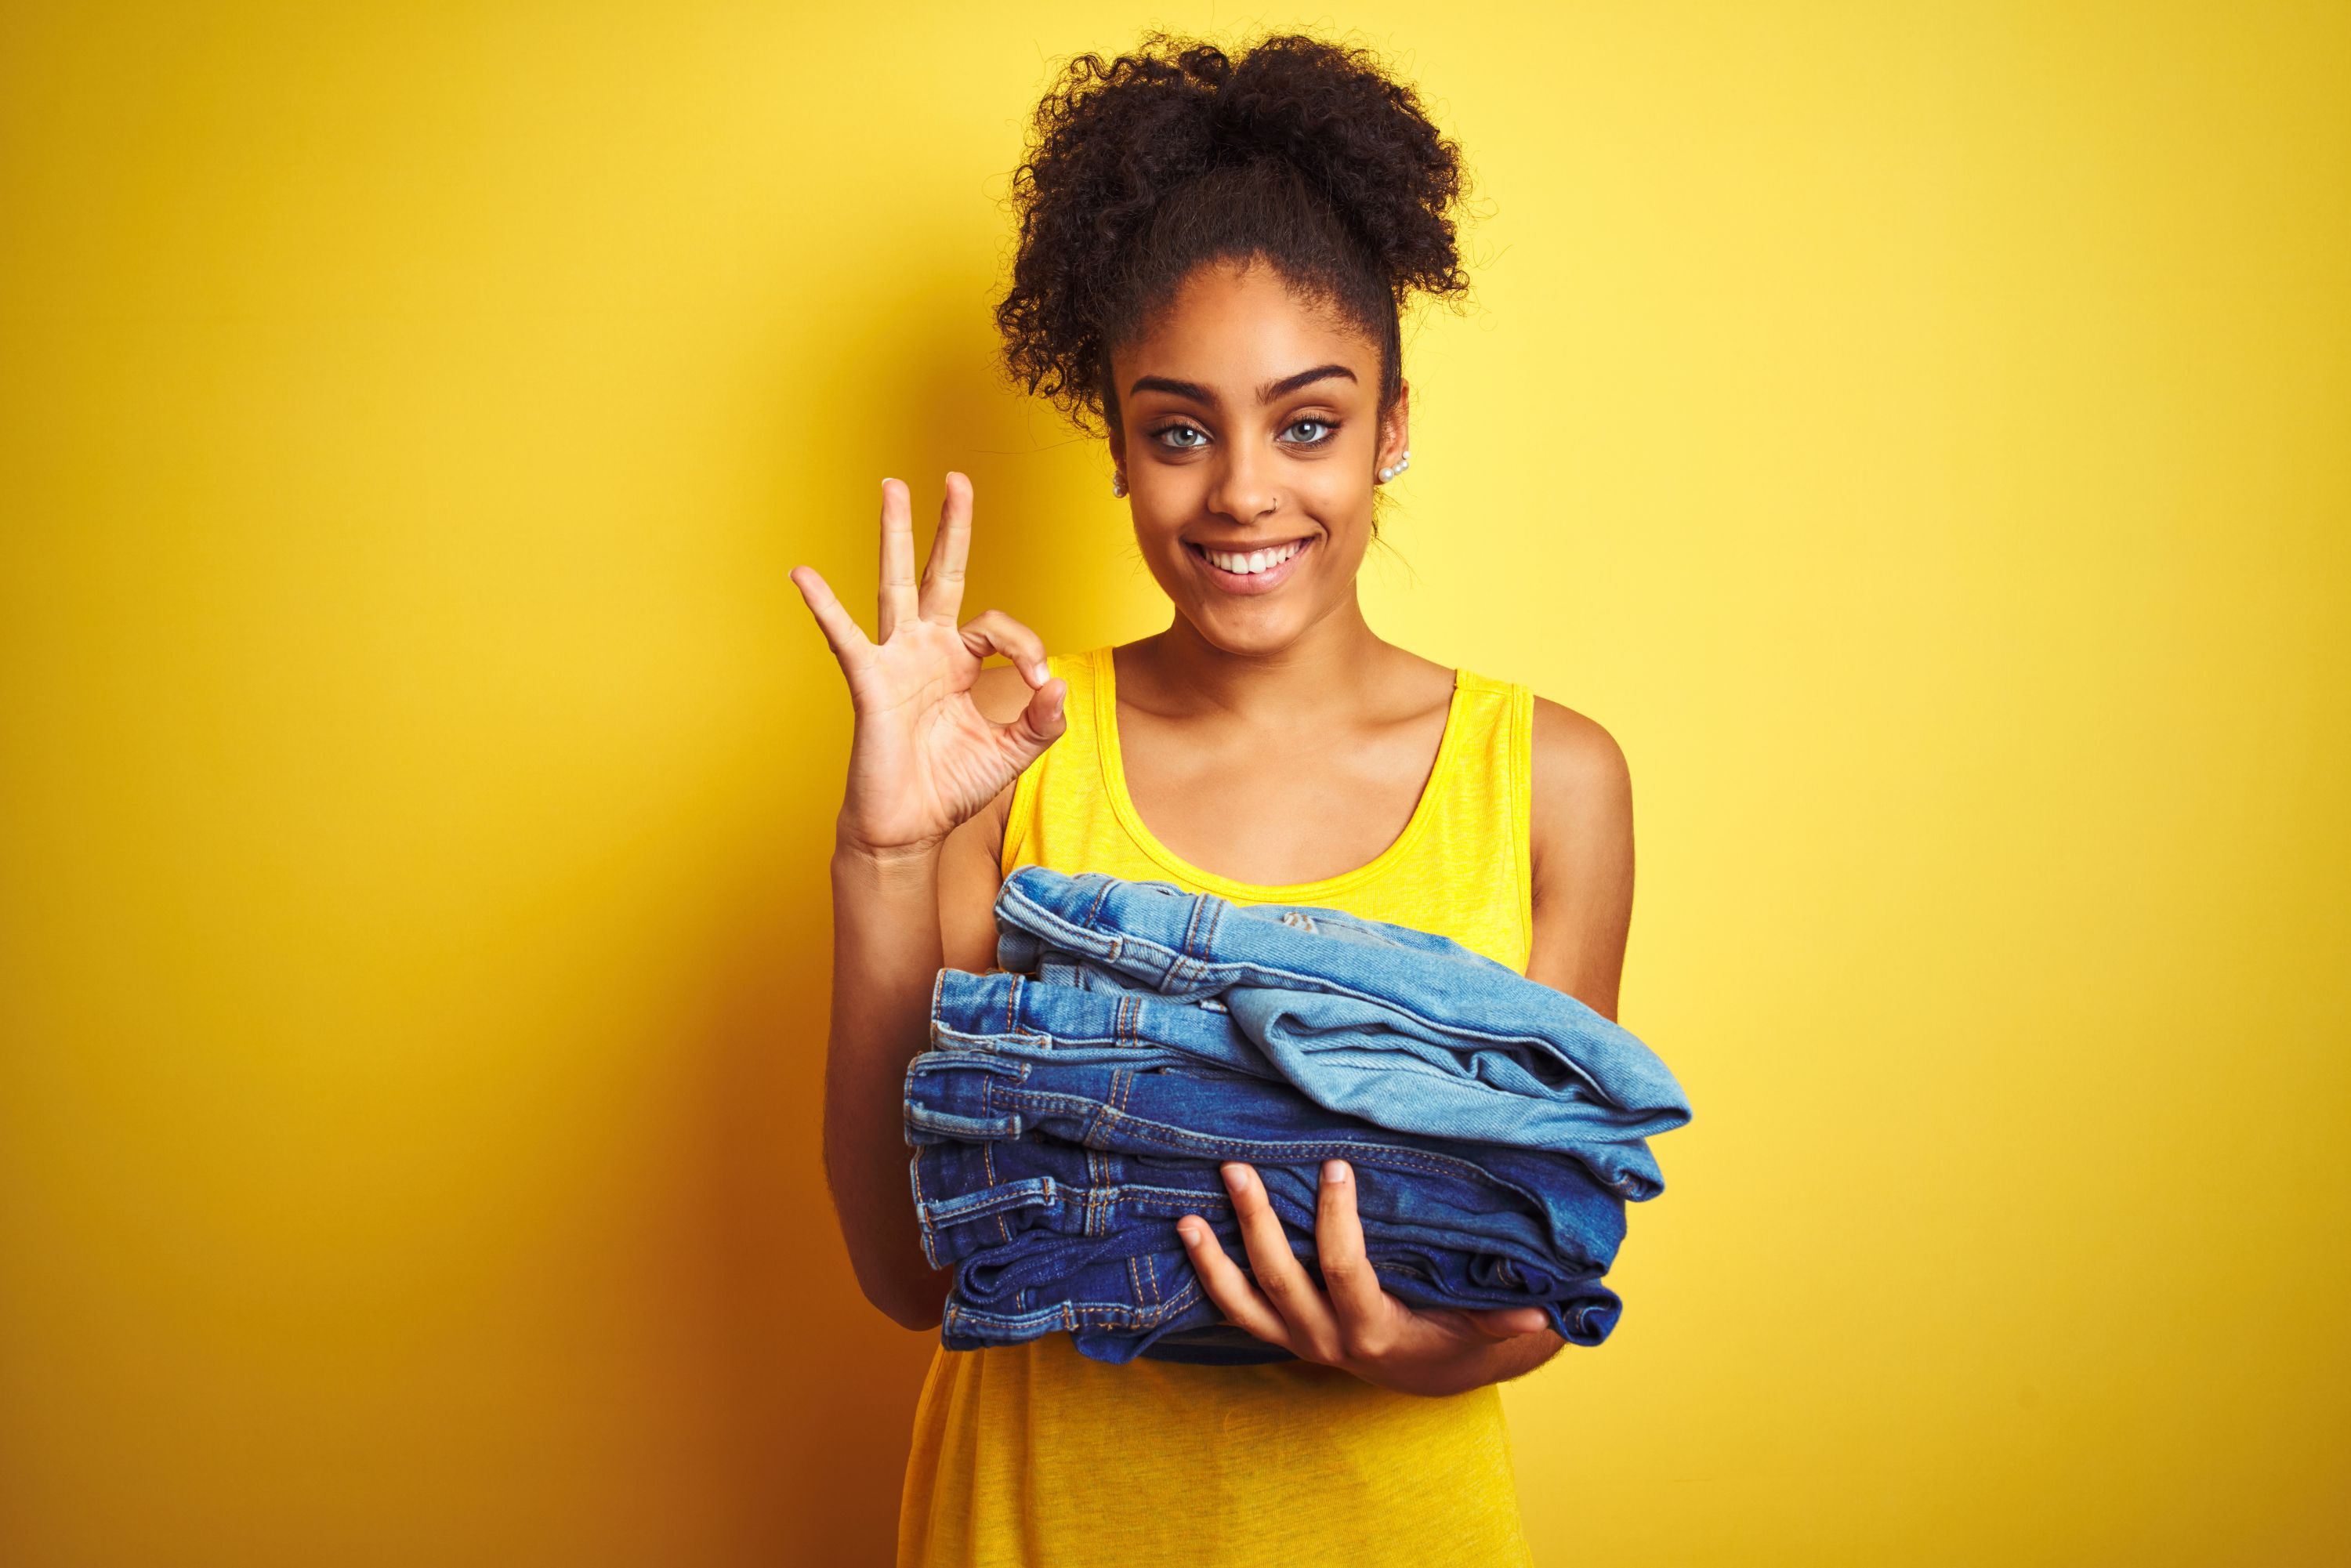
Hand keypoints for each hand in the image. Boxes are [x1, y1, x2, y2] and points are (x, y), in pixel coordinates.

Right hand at [791, 473, 1065, 856]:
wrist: (910, 829)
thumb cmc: (953, 786)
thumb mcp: (1013, 751)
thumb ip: (1042, 720)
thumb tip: (1056, 683)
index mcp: (960, 662)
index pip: (998, 627)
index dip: (1026, 648)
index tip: (1038, 684)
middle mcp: (927, 650)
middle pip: (940, 574)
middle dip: (950, 526)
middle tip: (956, 477)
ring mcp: (896, 661)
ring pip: (896, 585)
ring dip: (895, 535)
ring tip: (892, 487)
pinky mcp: (870, 682)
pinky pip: (845, 638)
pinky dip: (824, 606)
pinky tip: (803, 574)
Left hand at [1176, 1160, 1564, 1397]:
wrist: (1427, 1373)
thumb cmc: (1458, 1334)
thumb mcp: (1485, 1328)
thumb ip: (1506, 1321)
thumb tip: (1542, 1313)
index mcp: (1374, 1333)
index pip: (1344, 1271)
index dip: (1335, 1222)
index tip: (1335, 1166)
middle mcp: (1326, 1341)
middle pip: (1280, 1278)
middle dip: (1256, 1222)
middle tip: (1237, 1167)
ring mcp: (1297, 1340)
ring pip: (1244, 1302)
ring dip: (1213, 1258)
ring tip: (1186, 1214)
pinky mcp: (1281, 1334)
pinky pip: (1236, 1310)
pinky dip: (1208, 1275)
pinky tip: (1187, 1235)